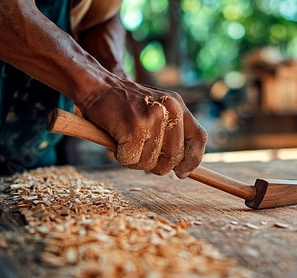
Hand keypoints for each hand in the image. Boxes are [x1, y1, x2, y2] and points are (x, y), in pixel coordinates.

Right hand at [79, 79, 206, 177]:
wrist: (98, 86)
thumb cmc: (126, 104)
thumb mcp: (158, 109)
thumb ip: (172, 133)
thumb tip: (182, 171)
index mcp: (178, 106)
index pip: (199, 138)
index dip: (193, 160)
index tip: (182, 173)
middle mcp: (169, 111)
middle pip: (174, 157)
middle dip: (158, 166)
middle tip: (143, 158)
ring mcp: (152, 119)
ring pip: (151, 162)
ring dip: (136, 161)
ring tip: (127, 145)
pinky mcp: (133, 129)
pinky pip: (131, 160)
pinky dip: (121, 157)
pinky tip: (117, 143)